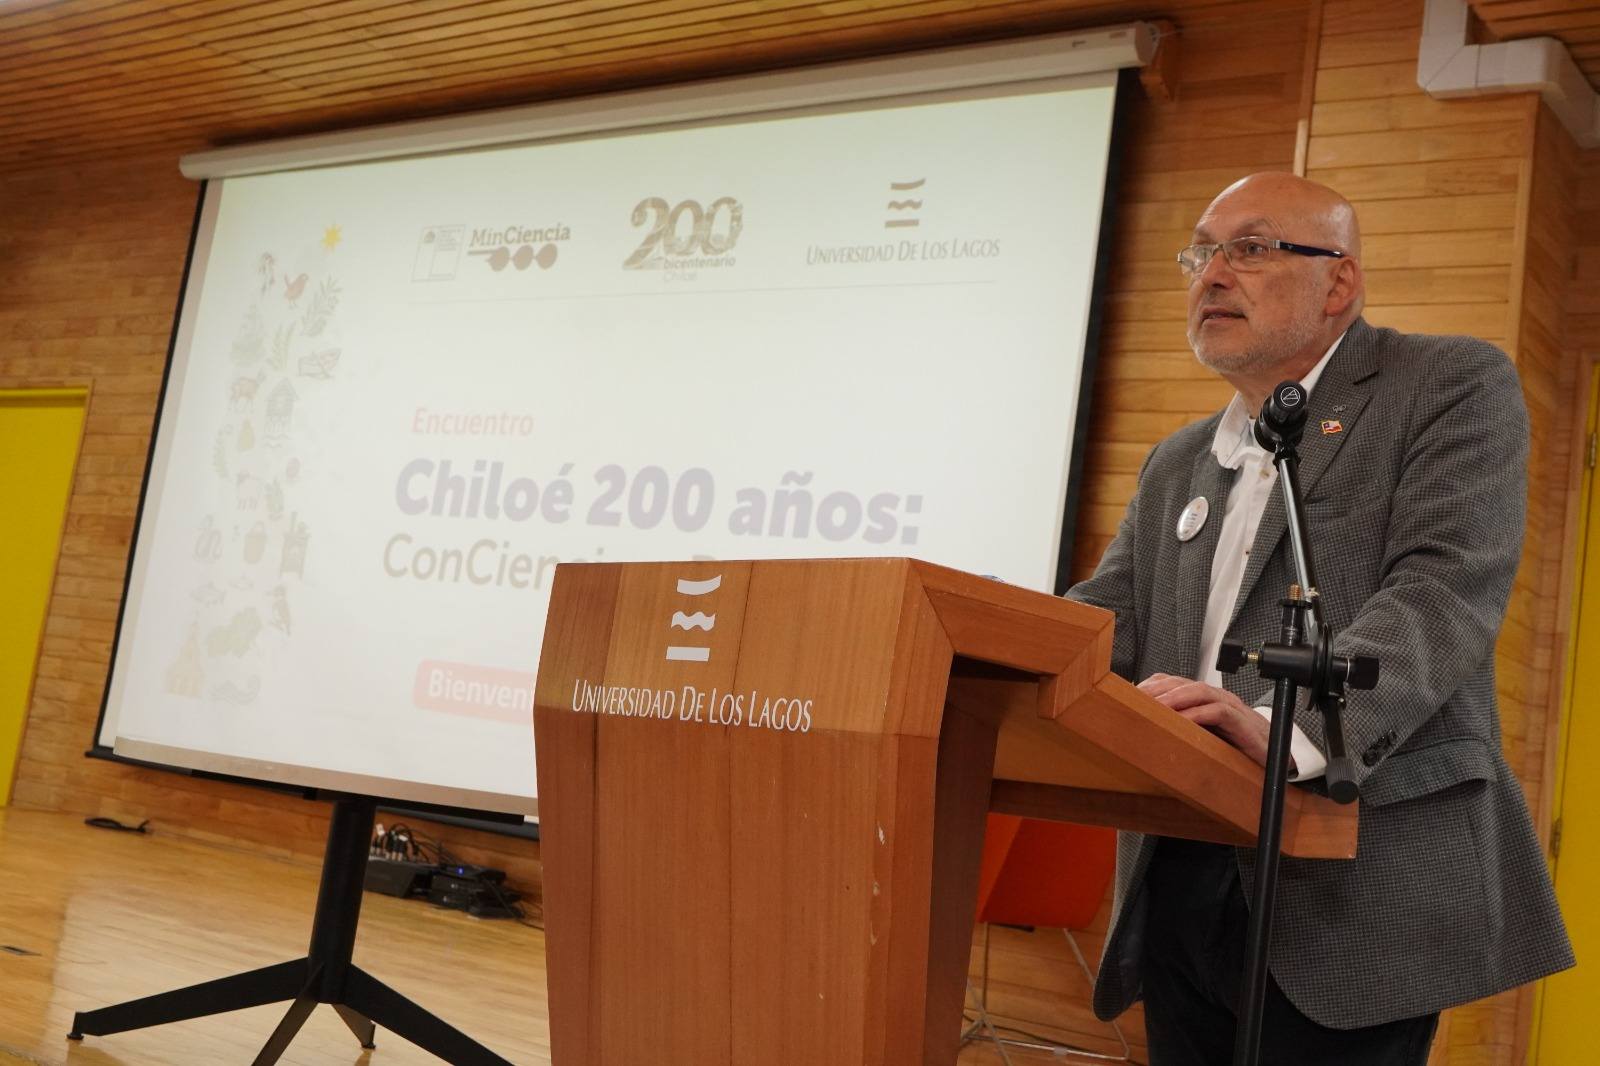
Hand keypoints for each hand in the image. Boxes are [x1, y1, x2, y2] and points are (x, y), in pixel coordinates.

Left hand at [1138, 673, 1285, 770]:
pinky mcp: (1243, 724)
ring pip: (1200, 692)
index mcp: (1205, 699)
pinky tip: (1182, 722)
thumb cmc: (1238, 748)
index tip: (1127, 696)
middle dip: (1156, 690)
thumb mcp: (1203, 737)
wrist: (1276, 761)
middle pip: (1182, 683)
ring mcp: (1232, 708)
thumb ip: (1180, 730)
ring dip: (1174, 698)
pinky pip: (1219, 712)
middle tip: (1133, 700)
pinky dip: (1198, 715)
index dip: (1150, 686)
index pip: (1172, 682)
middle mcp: (1217, 698)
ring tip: (1154, 708)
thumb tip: (1146, 733)